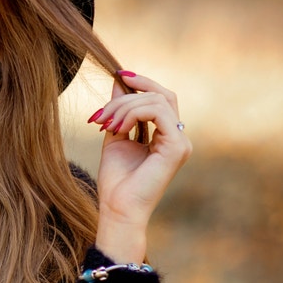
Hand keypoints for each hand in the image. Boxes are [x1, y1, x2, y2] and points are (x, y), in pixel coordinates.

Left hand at [88, 71, 191, 262]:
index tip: (117, 74)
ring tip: (105, 124)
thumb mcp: (115, 135)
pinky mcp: (177, 148)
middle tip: (101, 113)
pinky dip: (133, 113)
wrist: (118, 208)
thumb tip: (119, 81)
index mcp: (166, 135)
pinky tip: (116, 129)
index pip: (160, 97)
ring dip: (124, 106)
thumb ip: (120, 111)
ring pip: (157, 101)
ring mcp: (181, 143)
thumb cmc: (116, 180)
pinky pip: (158, 113)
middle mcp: (178, 138)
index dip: (141, 83)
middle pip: (161, 95)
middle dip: (127, 95)